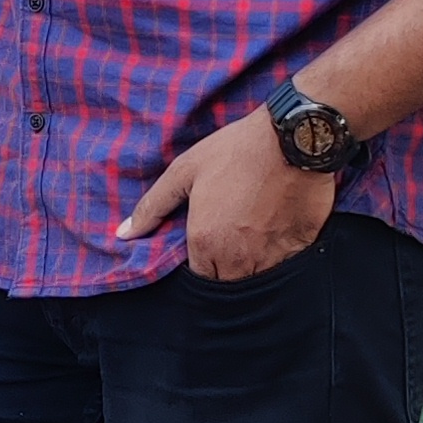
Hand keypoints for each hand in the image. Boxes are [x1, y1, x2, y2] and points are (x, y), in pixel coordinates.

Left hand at [117, 106, 337, 281]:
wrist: (292, 138)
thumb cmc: (236, 151)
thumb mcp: (185, 171)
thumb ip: (152, 207)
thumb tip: (123, 234)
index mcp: (206, 242)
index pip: (199, 278)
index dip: (202, 262)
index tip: (209, 243)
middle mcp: (238, 258)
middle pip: (227, 284)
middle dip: (225, 270)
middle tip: (232, 238)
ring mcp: (271, 256)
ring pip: (257, 280)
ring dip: (253, 267)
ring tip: (254, 235)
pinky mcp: (300, 248)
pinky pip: (287, 268)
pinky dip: (281, 257)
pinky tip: (279, 232)